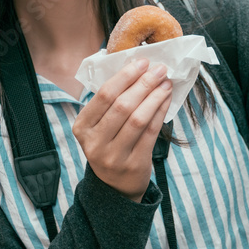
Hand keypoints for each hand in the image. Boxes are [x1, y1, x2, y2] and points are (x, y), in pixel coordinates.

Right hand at [73, 59, 172, 201]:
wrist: (114, 187)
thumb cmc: (109, 145)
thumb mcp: (98, 127)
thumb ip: (109, 103)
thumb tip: (136, 69)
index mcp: (82, 128)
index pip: (104, 95)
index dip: (125, 76)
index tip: (142, 62)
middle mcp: (94, 143)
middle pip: (122, 105)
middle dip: (143, 83)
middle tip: (159, 68)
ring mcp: (114, 156)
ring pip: (138, 118)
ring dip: (155, 96)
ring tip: (166, 82)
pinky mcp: (134, 164)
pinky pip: (151, 132)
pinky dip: (160, 112)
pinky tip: (166, 99)